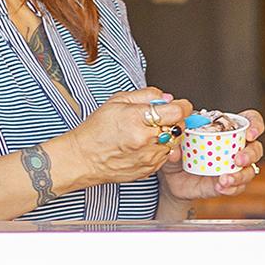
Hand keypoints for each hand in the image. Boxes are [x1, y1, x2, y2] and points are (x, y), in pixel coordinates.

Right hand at [54, 87, 189, 187]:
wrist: (82, 159)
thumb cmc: (95, 130)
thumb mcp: (117, 101)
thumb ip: (146, 95)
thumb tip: (166, 97)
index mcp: (137, 119)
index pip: (176, 112)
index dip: (182, 106)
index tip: (180, 104)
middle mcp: (145, 140)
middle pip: (179, 127)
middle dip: (175, 119)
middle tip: (161, 117)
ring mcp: (148, 157)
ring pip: (174, 142)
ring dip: (168, 135)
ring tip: (150, 131)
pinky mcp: (149, 170)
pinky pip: (165, 155)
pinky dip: (160, 148)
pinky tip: (145, 144)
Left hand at [162, 109, 264, 200]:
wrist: (171, 177)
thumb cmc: (178, 150)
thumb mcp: (175, 141)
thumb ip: (176, 142)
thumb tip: (175, 150)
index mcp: (227, 129)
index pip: (251, 120)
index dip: (256, 125)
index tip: (250, 134)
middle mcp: (236, 147)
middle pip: (256, 148)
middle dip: (250, 154)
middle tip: (238, 160)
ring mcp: (234, 167)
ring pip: (250, 171)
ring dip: (241, 175)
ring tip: (225, 180)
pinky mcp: (228, 184)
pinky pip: (237, 188)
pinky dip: (231, 188)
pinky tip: (221, 187)